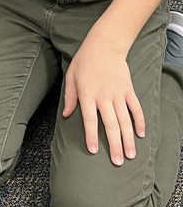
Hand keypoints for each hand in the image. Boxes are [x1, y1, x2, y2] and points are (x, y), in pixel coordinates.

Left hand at [62, 35, 144, 165]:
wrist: (104, 45)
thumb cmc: (84, 60)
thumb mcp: (71, 76)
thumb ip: (69, 96)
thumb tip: (66, 115)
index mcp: (87, 93)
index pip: (89, 119)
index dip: (91, 136)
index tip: (94, 151)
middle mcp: (103, 96)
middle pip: (110, 124)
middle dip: (114, 144)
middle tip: (118, 162)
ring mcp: (118, 93)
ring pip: (124, 120)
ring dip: (128, 138)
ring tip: (131, 155)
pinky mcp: (128, 90)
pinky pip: (135, 108)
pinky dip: (139, 121)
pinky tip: (141, 134)